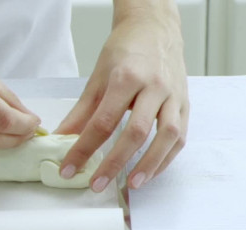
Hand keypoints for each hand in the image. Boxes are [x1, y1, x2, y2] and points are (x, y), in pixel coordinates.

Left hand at [55, 8, 188, 191]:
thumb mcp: (97, 78)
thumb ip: (80, 112)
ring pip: (166, 135)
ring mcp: (174, 96)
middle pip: (135, 132)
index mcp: (126, 78)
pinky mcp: (186, 104)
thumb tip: (60, 139)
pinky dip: (165, 157)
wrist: (155, 28)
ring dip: (148, 164)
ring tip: (131, 185)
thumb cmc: (125, 51)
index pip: (102, 122)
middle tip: (96, 185)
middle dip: (114, 163)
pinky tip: (149, 172)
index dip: (83, 149)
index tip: (68, 169)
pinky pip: (180, 136)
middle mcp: (154, 87)